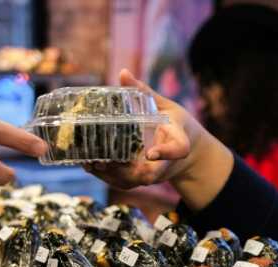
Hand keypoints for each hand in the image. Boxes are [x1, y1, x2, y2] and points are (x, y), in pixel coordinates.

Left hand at [87, 70, 232, 210]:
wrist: (189, 155)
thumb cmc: (177, 127)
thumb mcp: (167, 107)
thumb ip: (145, 93)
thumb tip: (123, 73)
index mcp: (179, 144)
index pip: (177, 150)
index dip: (165, 153)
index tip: (151, 153)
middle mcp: (166, 164)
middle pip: (148, 175)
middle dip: (124, 170)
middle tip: (102, 160)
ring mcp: (153, 175)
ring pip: (133, 181)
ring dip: (111, 175)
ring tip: (89, 163)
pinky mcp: (142, 180)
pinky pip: (125, 182)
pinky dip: (107, 177)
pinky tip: (89, 166)